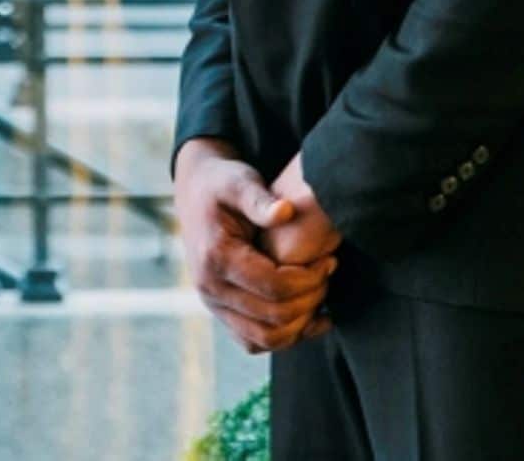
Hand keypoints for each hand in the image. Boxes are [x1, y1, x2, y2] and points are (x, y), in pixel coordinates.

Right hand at [174, 138, 335, 354]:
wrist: (196, 195)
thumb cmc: (223, 185)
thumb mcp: (239, 181)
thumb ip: (260, 199)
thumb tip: (286, 211)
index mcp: (216, 257)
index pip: (273, 286)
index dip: (309, 279)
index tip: (328, 260)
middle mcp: (210, 288)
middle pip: (273, 317)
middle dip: (311, 299)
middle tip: (328, 273)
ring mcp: (214, 305)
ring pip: (265, 339)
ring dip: (301, 324)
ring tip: (320, 294)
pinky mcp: (222, 313)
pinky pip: (255, 342)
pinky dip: (285, 336)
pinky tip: (308, 314)